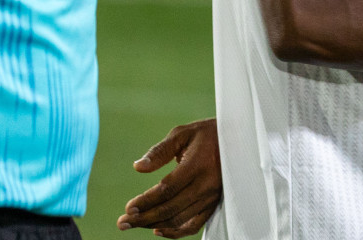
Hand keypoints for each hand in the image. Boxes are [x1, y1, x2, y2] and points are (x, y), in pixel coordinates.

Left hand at [117, 118, 222, 236]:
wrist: (239, 139)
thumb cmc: (207, 134)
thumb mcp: (183, 133)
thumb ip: (160, 151)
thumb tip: (138, 167)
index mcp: (197, 165)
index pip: (167, 189)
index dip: (146, 201)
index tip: (128, 208)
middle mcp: (206, 184)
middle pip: (170, 208)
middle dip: (143, 218)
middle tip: (122, 223)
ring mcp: (212, 196)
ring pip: (179, 219)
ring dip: (154, 224)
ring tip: (134, 224)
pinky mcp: (215, 203)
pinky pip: (194, 225)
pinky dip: (176, 232)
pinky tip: (158, 230)